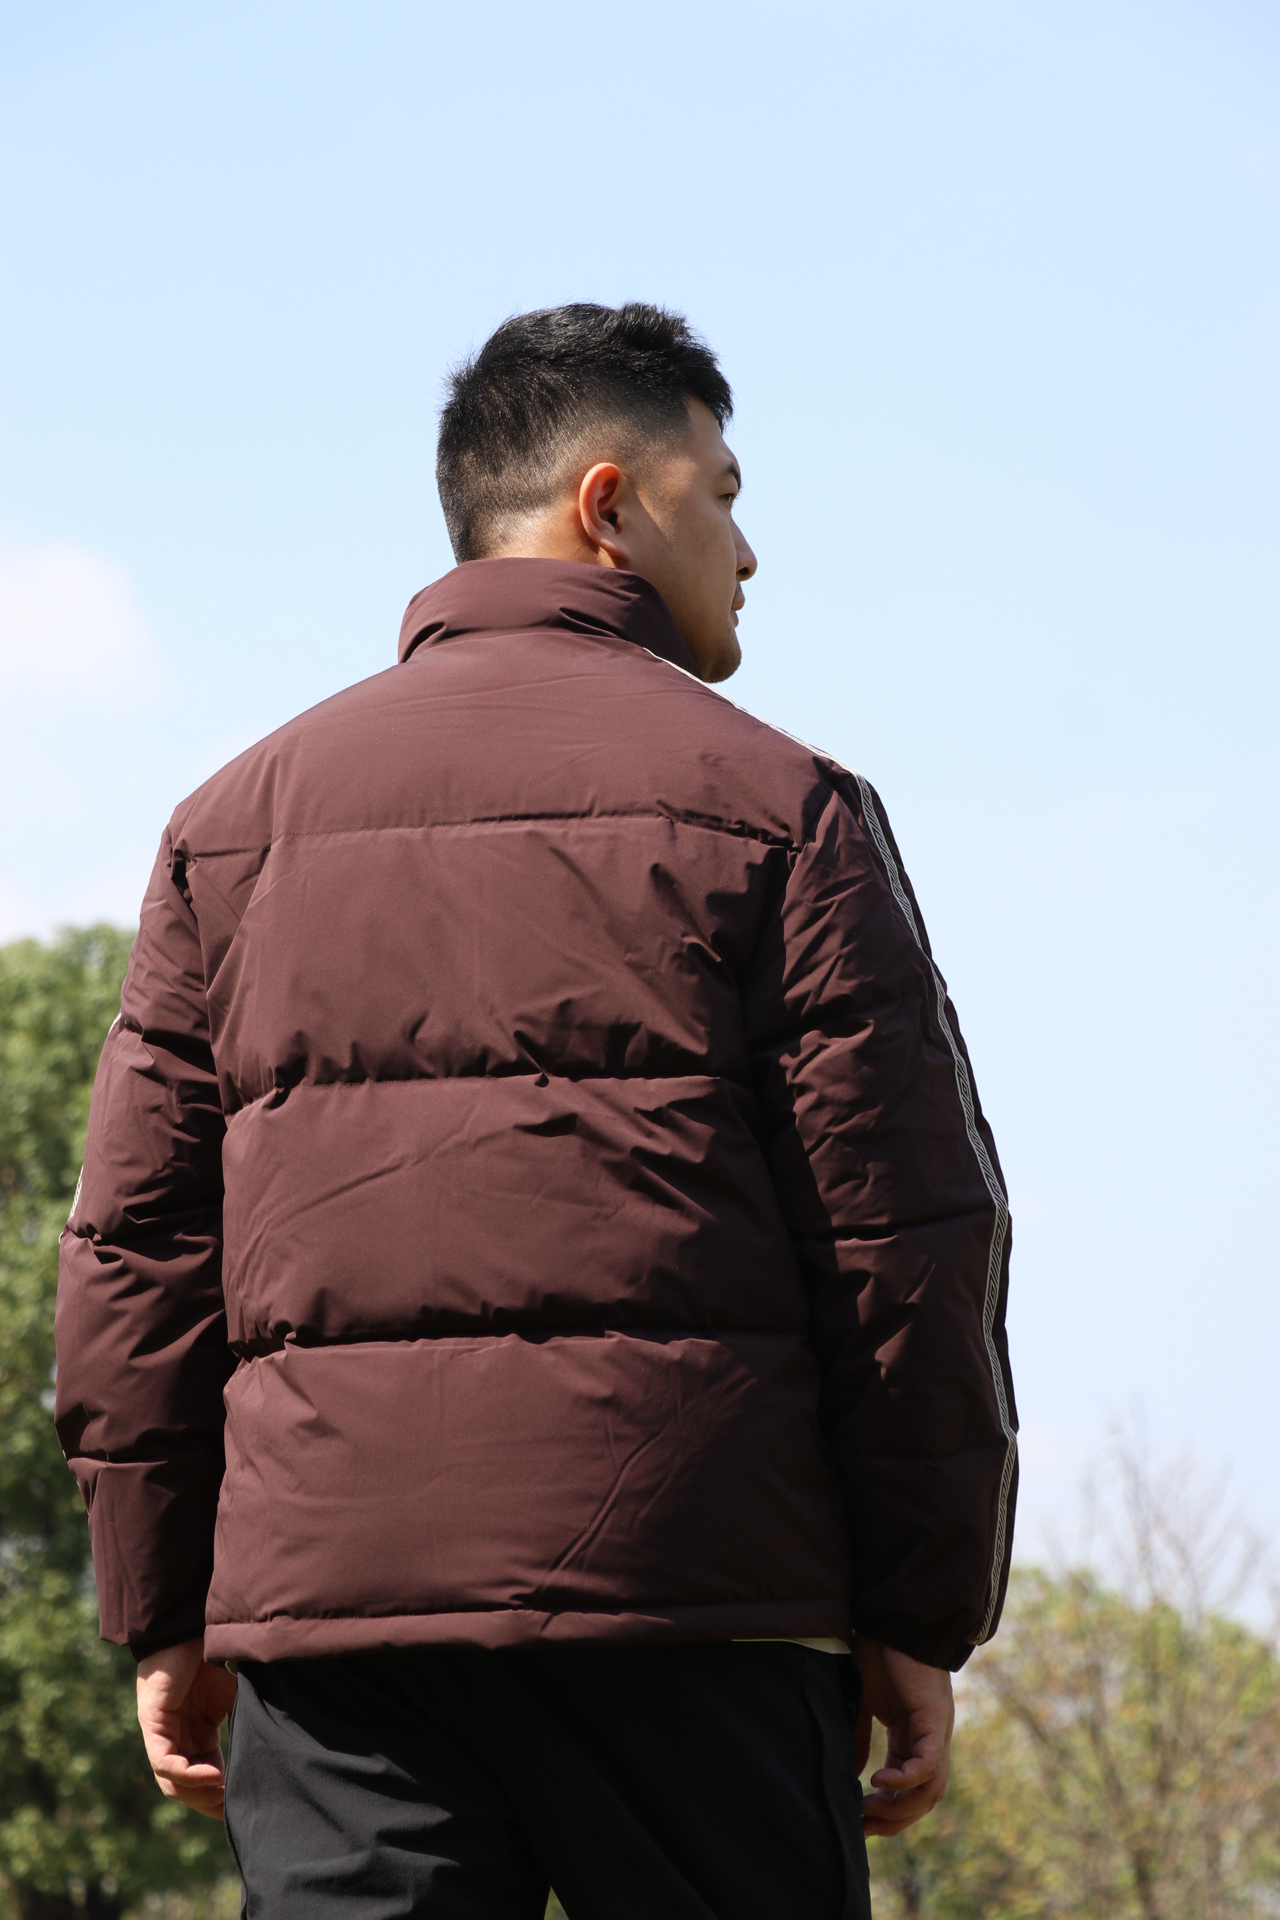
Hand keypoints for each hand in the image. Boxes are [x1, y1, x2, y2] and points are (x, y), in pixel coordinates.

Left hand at [136, 1638, 237, 1819]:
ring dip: (200, 1795)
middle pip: (189, 1791)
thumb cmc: (210, 1657)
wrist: (188, 1626)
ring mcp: (162, 1737)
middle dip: (212, 1804)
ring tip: (226, 1795)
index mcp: (196, 1739)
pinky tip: (212, 1776)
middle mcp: (177, 1742)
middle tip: (237, 1809)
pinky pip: (166, 1764)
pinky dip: (188, 1775)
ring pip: (174, 1785)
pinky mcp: (153, 1726)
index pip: (206, 1781)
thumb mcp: (235, 1697)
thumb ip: (244, 1722)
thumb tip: (273, 1750)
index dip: (223, 1798)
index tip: (248, 1806)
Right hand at [852, 1637, 953, 1836]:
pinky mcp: (935, 1720)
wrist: (893, 1619)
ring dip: (901, 1807)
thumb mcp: (863, 1701)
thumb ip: (858, 1736)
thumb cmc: (878, 1652)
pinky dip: (905, 1779)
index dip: (886, 1810)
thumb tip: (851, 1775)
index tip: (858, 1822)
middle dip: (894, 1819)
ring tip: (869, 1808)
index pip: (907, 1788)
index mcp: (914, 1737)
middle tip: (863, 1827)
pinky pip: (928, 1764)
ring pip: (931, 1790)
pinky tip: (878, 1780)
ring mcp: (936, 1732)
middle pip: (923, 1799)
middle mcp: (930, 1740)